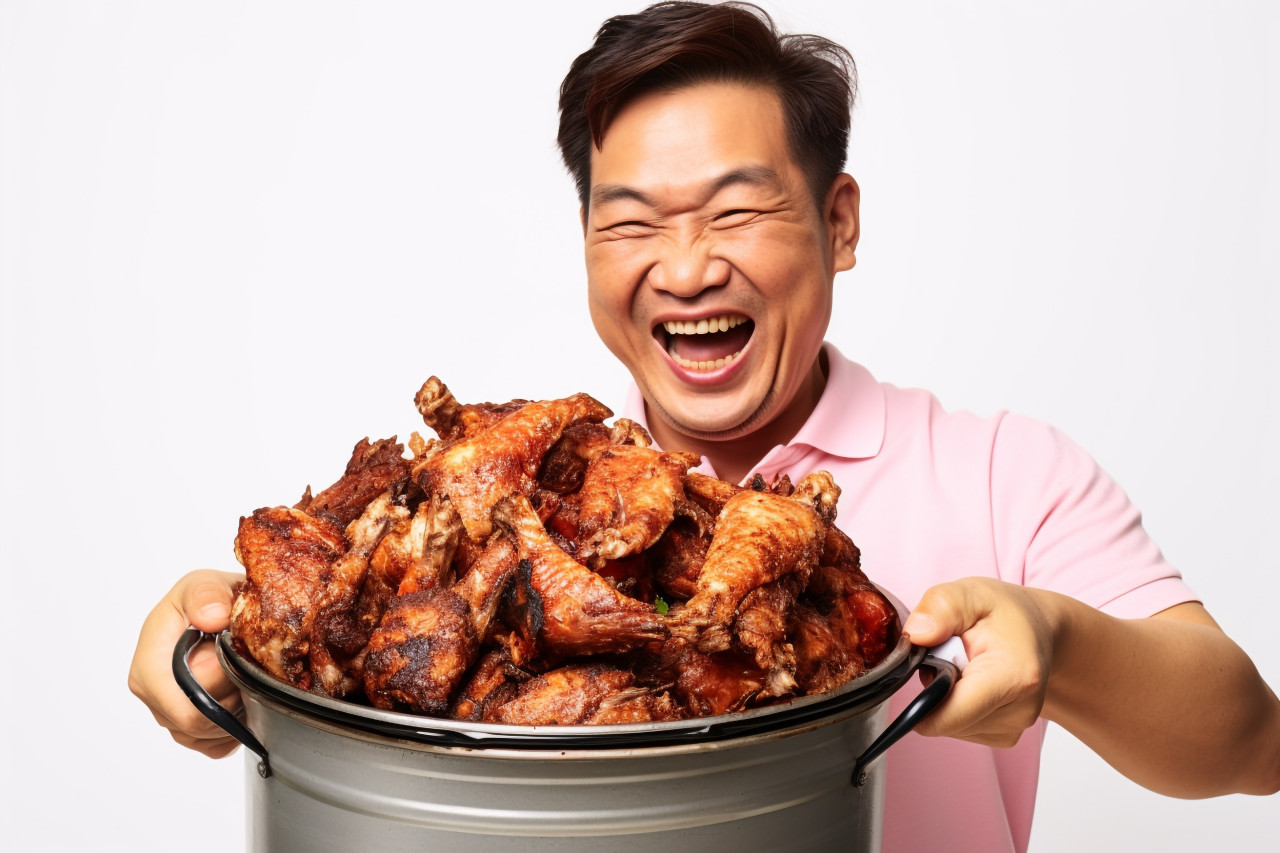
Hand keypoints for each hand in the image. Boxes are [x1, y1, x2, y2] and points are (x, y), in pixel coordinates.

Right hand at [128, 570, 244, 757]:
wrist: (220, 611)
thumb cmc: (207, 600)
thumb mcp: (205, 584)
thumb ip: (206, 594)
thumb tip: (211, 617)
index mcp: (149, 662)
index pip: (178, 706)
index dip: (215, 693)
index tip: (236, 667)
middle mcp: (154, 693)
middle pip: (195, 724)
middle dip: (230, 701)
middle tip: (247, 670)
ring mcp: (170, 713)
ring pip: (206, 737)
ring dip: (235, 714)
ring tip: (244, 679)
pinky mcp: (190, 727)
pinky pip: (215, 746)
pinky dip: (235, 729)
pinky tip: (242, 700)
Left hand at [900, 577, 1055, 747]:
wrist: (1037, 630)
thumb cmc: (1003, 613)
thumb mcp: (971, 593)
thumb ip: (941, 607)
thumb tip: (916, 634)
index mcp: (1013, 676)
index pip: (949, 716)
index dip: (920, 700)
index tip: (922, 667)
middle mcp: (1020, 711)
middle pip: (944, 721)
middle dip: (933, 690)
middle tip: (948, 655)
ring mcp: (1015, 728)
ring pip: (949, 727)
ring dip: (943, 697)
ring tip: (960, 665)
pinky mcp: (1005, 736)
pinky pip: (960, 728)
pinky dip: (954, 706)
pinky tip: (968, 681)